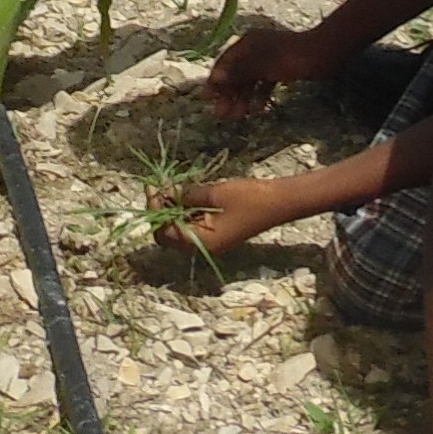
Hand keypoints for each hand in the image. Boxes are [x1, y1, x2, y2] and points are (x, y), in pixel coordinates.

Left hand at [150, 176, 274, 260]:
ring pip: (181, 229)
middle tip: (158, 187)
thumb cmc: (249, 198)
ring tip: (170, 187)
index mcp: (202, 242)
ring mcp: (211, 241)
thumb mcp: (214, 194)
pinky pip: (193, 225)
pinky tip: (185, 193)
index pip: (165, 233)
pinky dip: (186, 211)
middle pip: (169, 235)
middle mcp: (204, 246)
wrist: (279, 202)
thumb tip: (167, 193)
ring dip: (172, 210)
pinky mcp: (218, 233)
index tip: (153, 187)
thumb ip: (188, 195)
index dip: (155, 211)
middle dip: (160, 211)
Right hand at [204, 20, 324, 120]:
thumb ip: (239, 72)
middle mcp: (255, 48)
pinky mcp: (281, 67)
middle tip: (223, 115)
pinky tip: (258, 110)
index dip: (215, 80)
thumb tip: (215, 77)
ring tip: (240, 118)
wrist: (324, 53)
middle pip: (236, 72)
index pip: (225, 62)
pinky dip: (260, 95)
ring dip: (244, 98)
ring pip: (250, 79)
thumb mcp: (263, 66)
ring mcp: (268, 58)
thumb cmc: (291, 58)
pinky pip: (264, 82)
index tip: (207, 99)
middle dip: (229, 94)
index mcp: (248, 43)